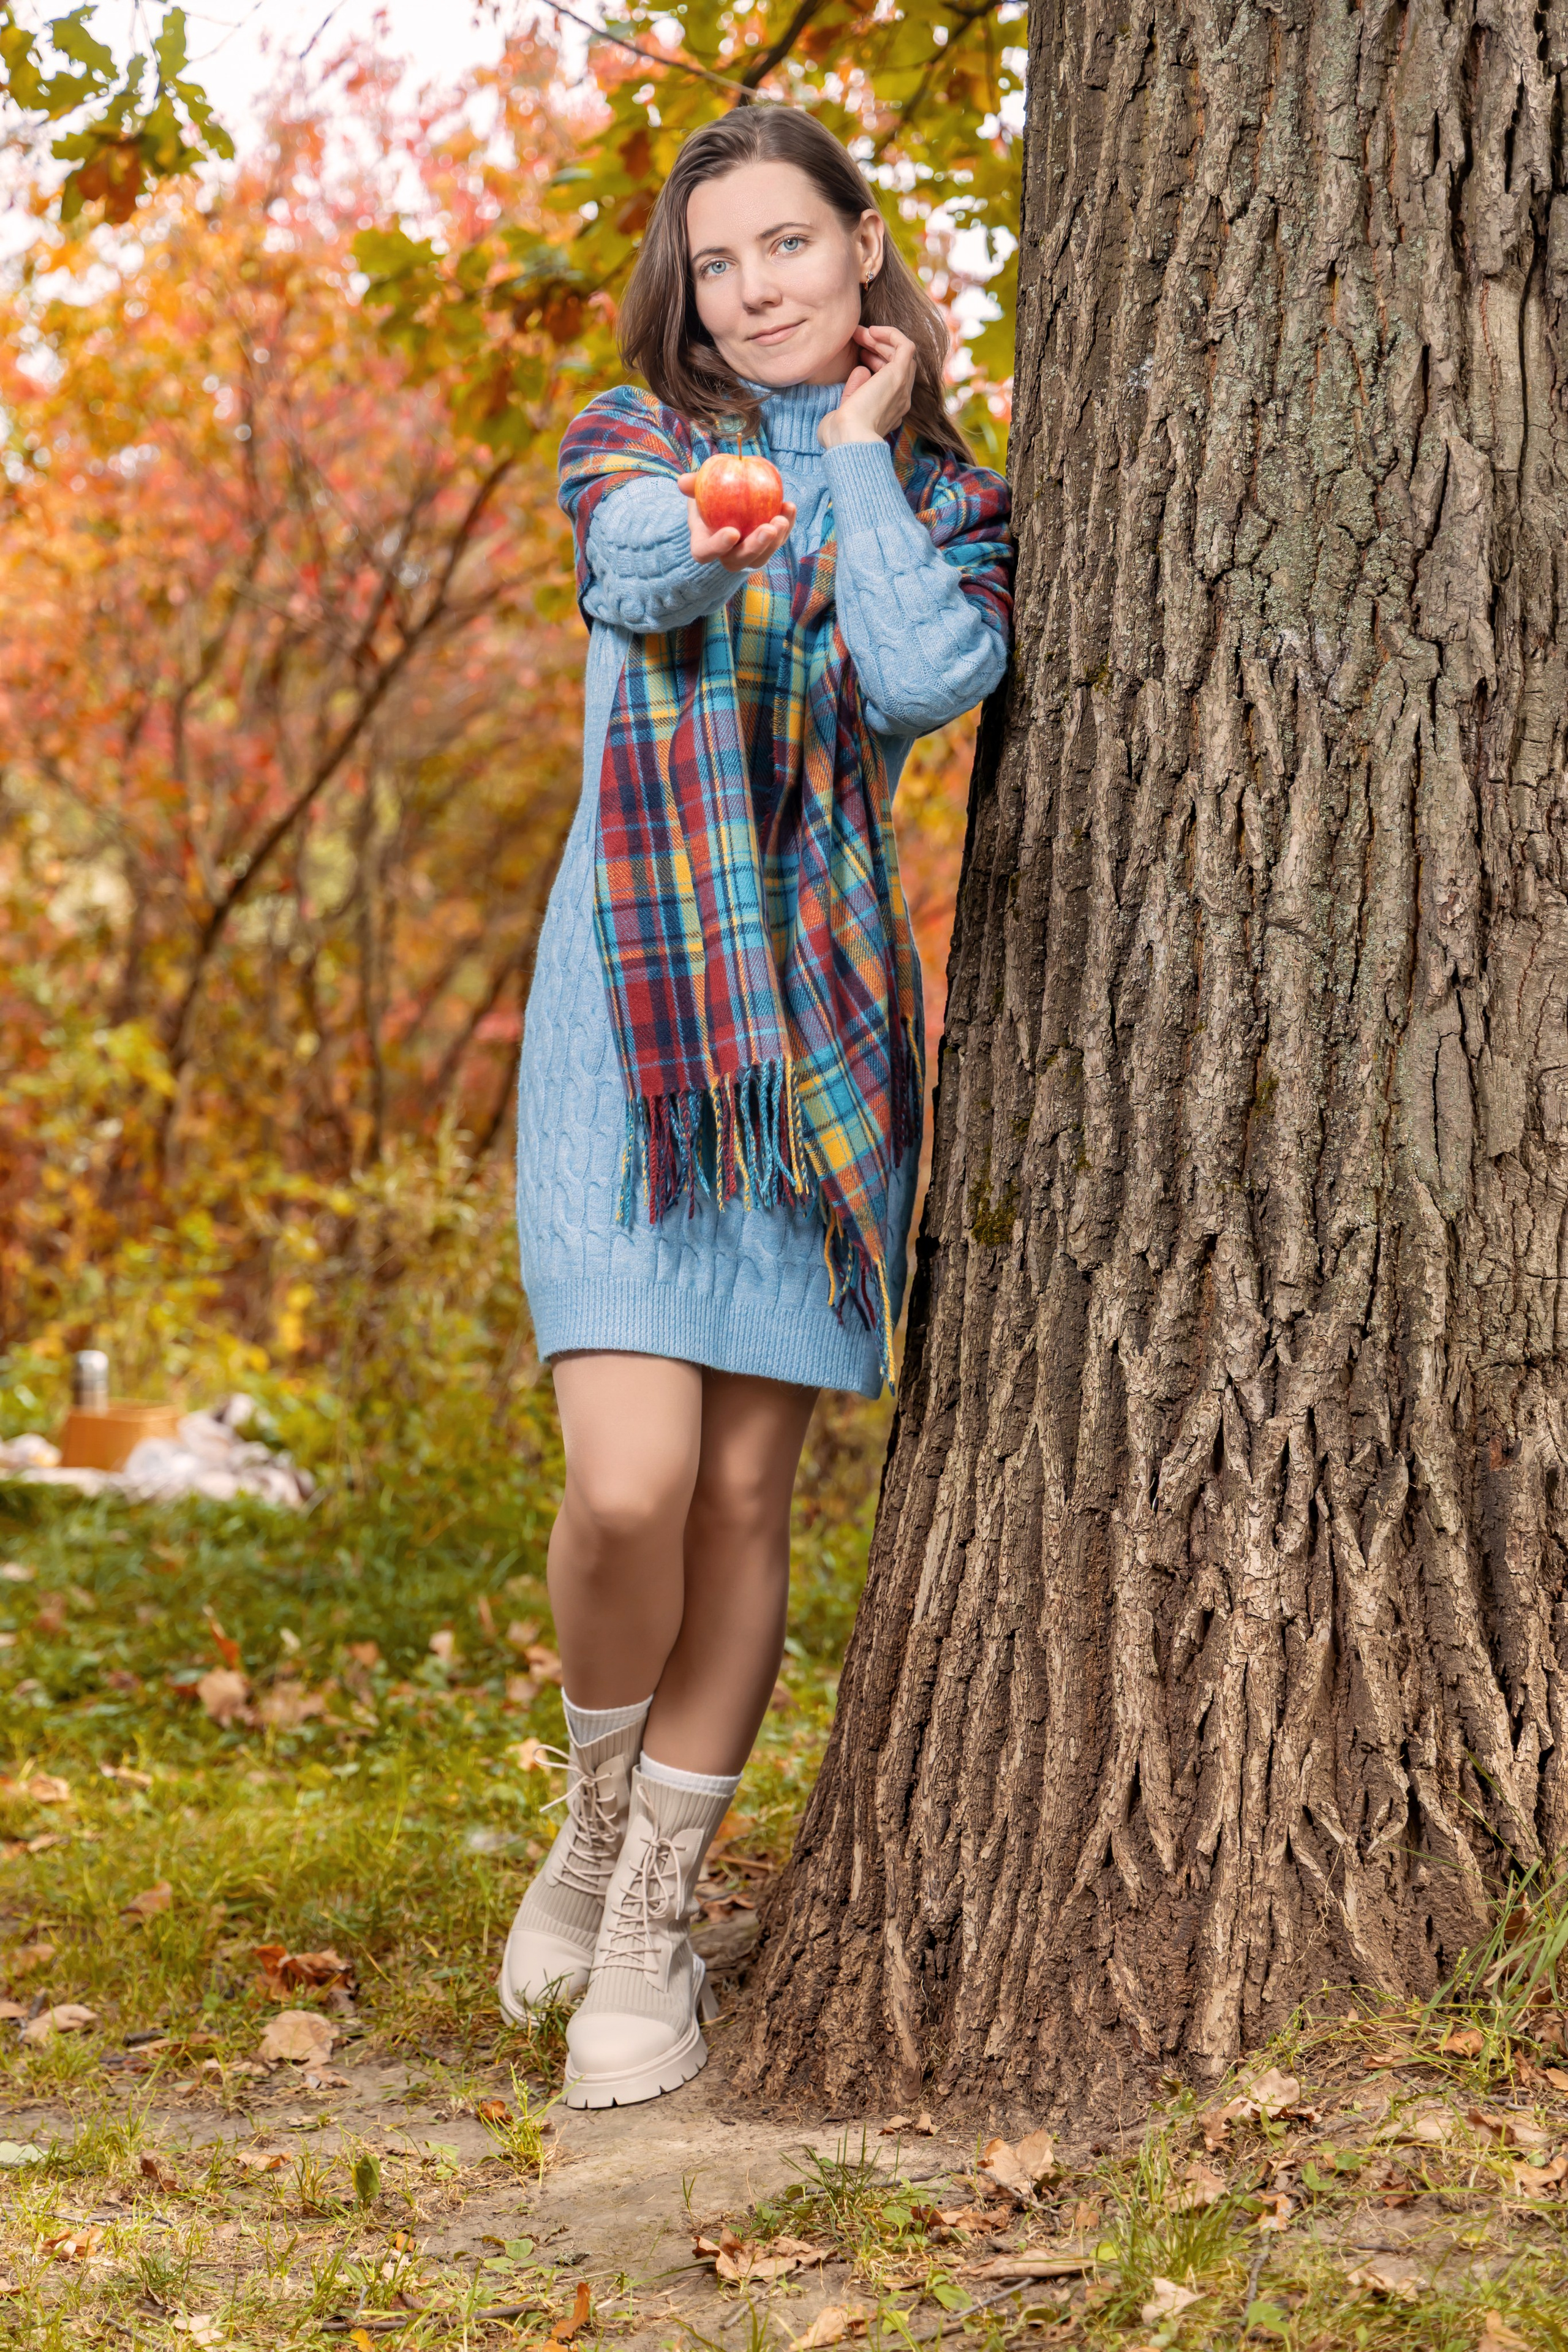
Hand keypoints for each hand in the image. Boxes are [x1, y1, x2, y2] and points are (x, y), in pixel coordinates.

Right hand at [676, 476, 796, 572]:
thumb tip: (683, 482)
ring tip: (783, 518)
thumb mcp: (698, 489)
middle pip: (740, 560)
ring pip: (762, 556)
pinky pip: (778, 540)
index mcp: (705, 546)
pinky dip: (786, 526)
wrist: (726, 502)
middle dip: (756, 547)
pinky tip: (790, 507)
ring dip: (776, 540)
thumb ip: (692, 485)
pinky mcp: (767, 546)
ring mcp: (749, 554)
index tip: (732, 531)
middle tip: (768, 528)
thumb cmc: (707, 496)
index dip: (718, 546)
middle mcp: (727, 555)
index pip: (707, 553)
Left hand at [817, 326, 916, 448]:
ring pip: (902, 354)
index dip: (876, 363)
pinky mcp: (898, 376)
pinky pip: (905, 345)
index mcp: (889, 412)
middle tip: (856, 338)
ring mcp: (901, 388)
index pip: (891, 380)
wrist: (847, 439)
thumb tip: (861, 369)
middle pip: (898, 364)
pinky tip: (872, 331)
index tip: (858, 356)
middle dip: (877, 347)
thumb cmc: (839, 434)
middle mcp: (900, 400)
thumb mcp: (844, 411)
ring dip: (881, 339)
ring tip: (859, 333)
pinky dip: (891, 333)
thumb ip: (853, 391)